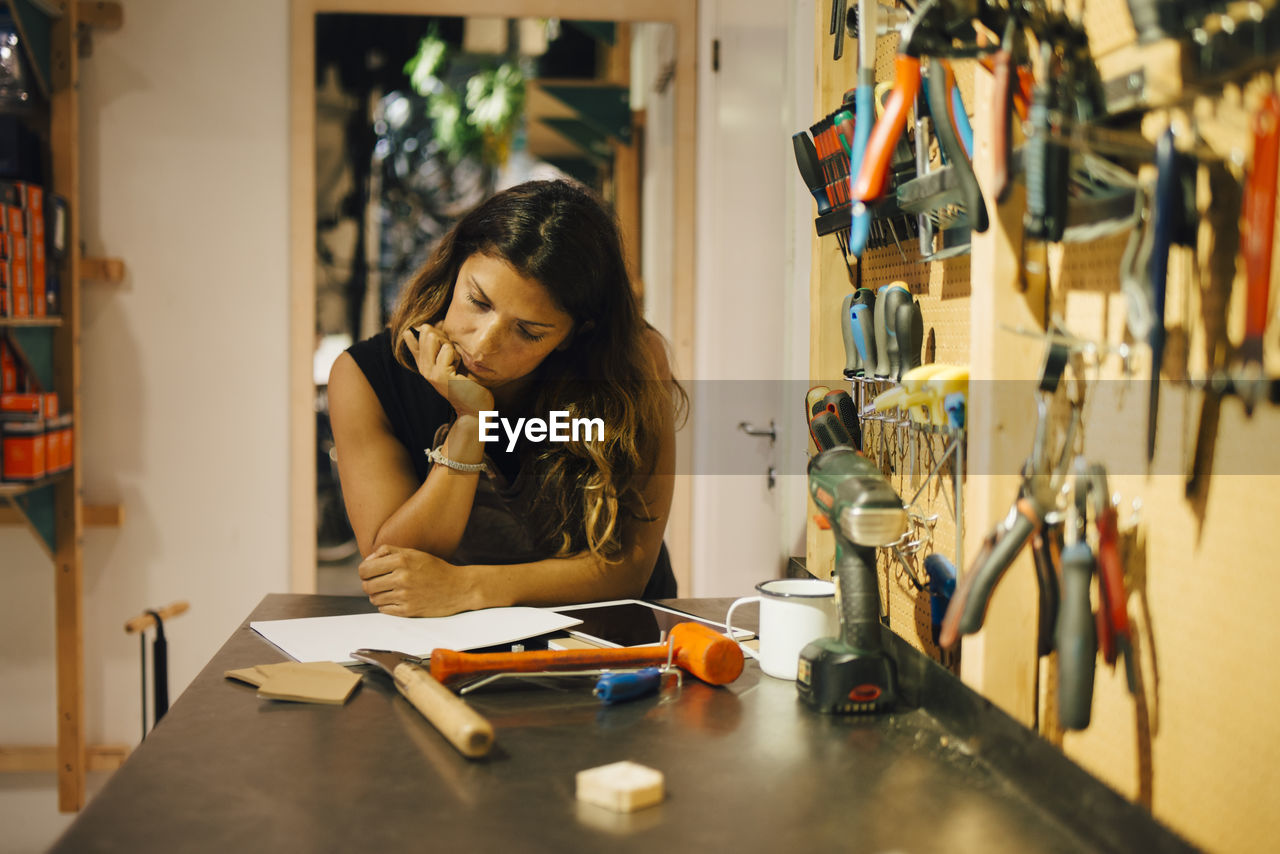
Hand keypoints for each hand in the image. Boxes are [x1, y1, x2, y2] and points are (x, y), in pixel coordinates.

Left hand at [358, 544, 475, 616]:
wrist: (459, 588)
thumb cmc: (436, 569)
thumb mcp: (414, 553)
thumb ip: (389, 552)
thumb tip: (367, 560)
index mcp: (402, 560)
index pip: (365, 569)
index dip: (364, 571)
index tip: (370, 572)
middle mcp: (402, 577)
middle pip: (366, 585)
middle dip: (369, 584)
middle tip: (379, 582)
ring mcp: (405, 595)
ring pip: (374, 598)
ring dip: (378, 595)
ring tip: (390, 590)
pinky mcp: (408, 610)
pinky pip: (383, 609)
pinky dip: (386, 605)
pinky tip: (397, 599)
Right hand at [403, 324, 493, 417]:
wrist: (475, 407)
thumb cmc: (469, 384)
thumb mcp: (452, 361)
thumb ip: (441, 346)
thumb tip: (427, 326)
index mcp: (424, 363)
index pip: (410, 337)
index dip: (425, 330)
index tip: (440, 342)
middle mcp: (423, 367)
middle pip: (425, 331)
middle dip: (444, 336)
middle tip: (454, 356)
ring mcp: (429, 372)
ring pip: (433, 337)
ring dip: (450, 345)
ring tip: (456, 362)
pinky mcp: (439, 375)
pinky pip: (447, 349)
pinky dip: (457, 355)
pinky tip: (459, 369)